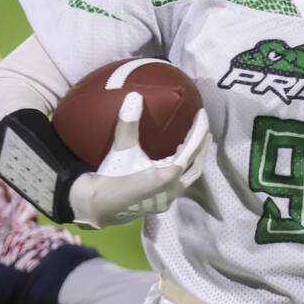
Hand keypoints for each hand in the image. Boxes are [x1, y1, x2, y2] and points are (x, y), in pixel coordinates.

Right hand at [68, 92, 210, 228]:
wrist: (98, 207)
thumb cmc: (111, 178)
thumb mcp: (121, 148)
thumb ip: (129, 123)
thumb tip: (134, 96)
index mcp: (168, 175)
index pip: (191, 149)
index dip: (198, 130)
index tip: (202, 114)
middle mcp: (173, 189)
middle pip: (197, 166)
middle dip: (203, 148)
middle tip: (206, 131)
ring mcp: (168, 199)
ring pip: (189, 178)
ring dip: (192, 161)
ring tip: (192, 146)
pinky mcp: (160, 204)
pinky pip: (178, 185)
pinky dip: (181, 171)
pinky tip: (173, 164)